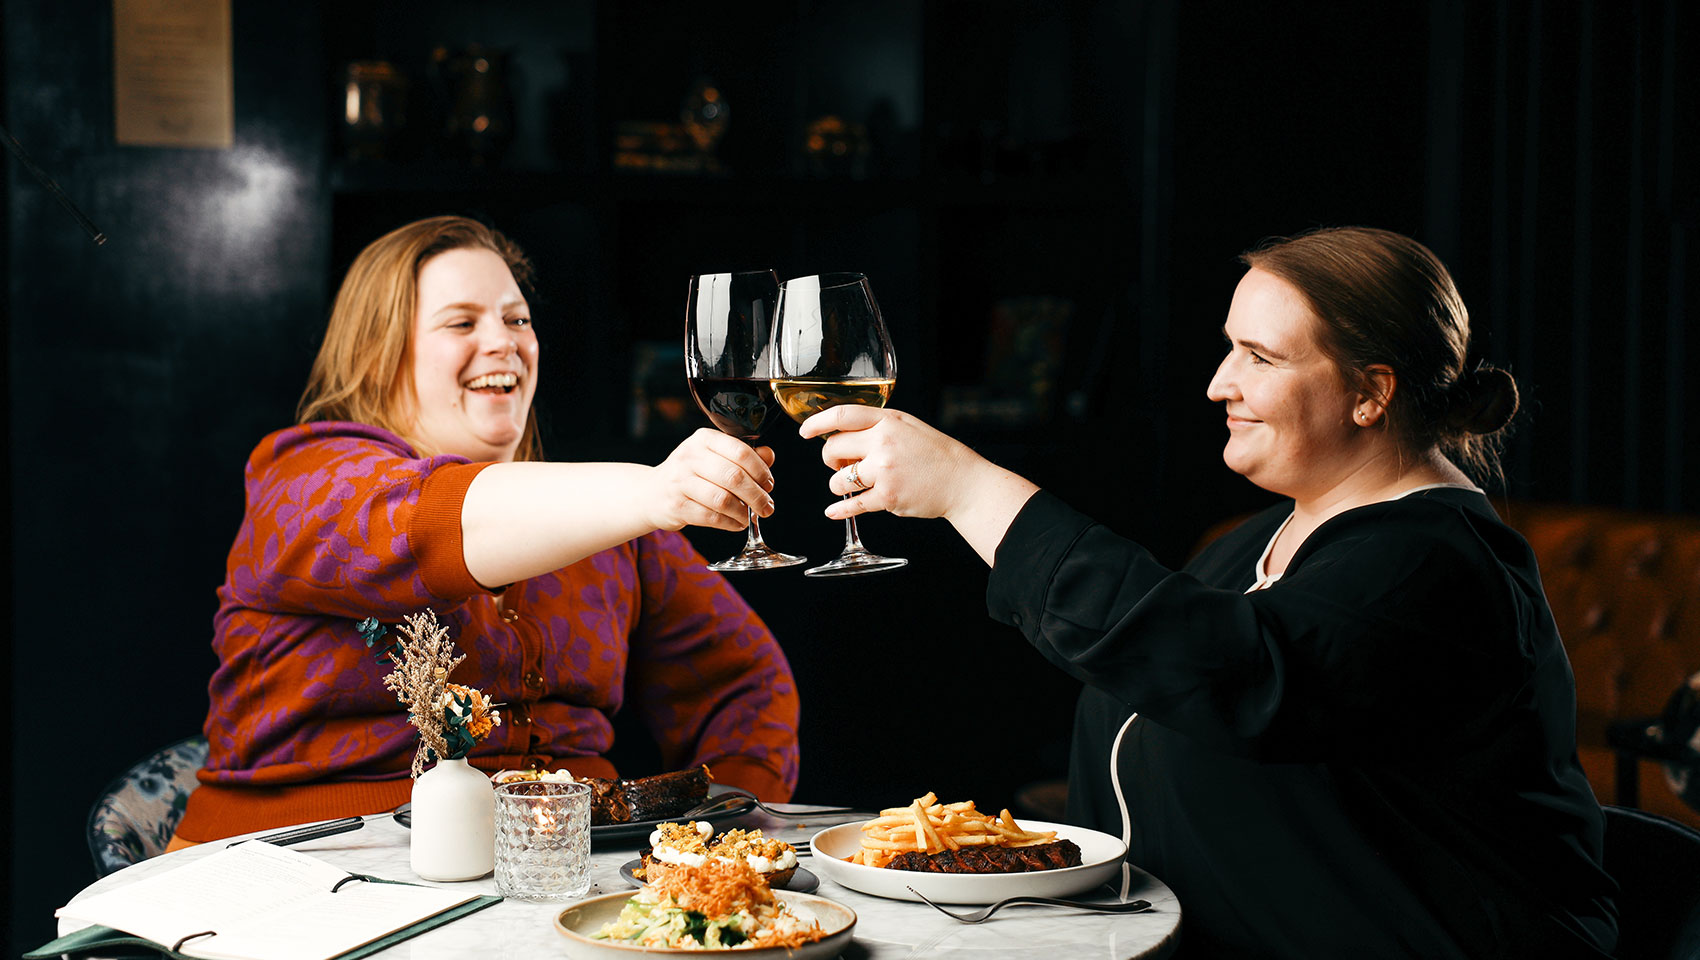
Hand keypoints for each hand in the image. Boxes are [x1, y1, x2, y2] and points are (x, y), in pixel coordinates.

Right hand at [646, 428, 776, 531]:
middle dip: (757, 495)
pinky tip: (736, 523)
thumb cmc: (690, 473)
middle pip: (734, 477)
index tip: (768, 484)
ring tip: (751, 516)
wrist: (652, 492)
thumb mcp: (714, 456)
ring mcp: (680, 481)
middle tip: (767, 506)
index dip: (761, 470)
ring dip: (744, 512)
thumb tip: (768, 455)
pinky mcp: (677, 506)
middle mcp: (689, 457)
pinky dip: (730, 523)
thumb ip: (743, 455)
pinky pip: (711, 517)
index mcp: (703, 439)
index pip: (740, 451)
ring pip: (723, 499)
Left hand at [798, 406, 981, 520]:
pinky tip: (834, 511)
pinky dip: (839, 510)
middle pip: (833, 448)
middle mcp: (884, 443)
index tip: (804, 431)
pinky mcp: (888, 497)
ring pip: (838, 479)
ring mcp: (885, 471)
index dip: (817, 422)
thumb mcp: (908, 427)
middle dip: (830, 459)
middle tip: (839, 464)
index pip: (842, 415)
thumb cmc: (936, 454)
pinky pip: (852, 505)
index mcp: (888, 421)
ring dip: (838, 485)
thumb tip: (843, 437)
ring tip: (852, 485)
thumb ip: (878, 427)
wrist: (963, 482)